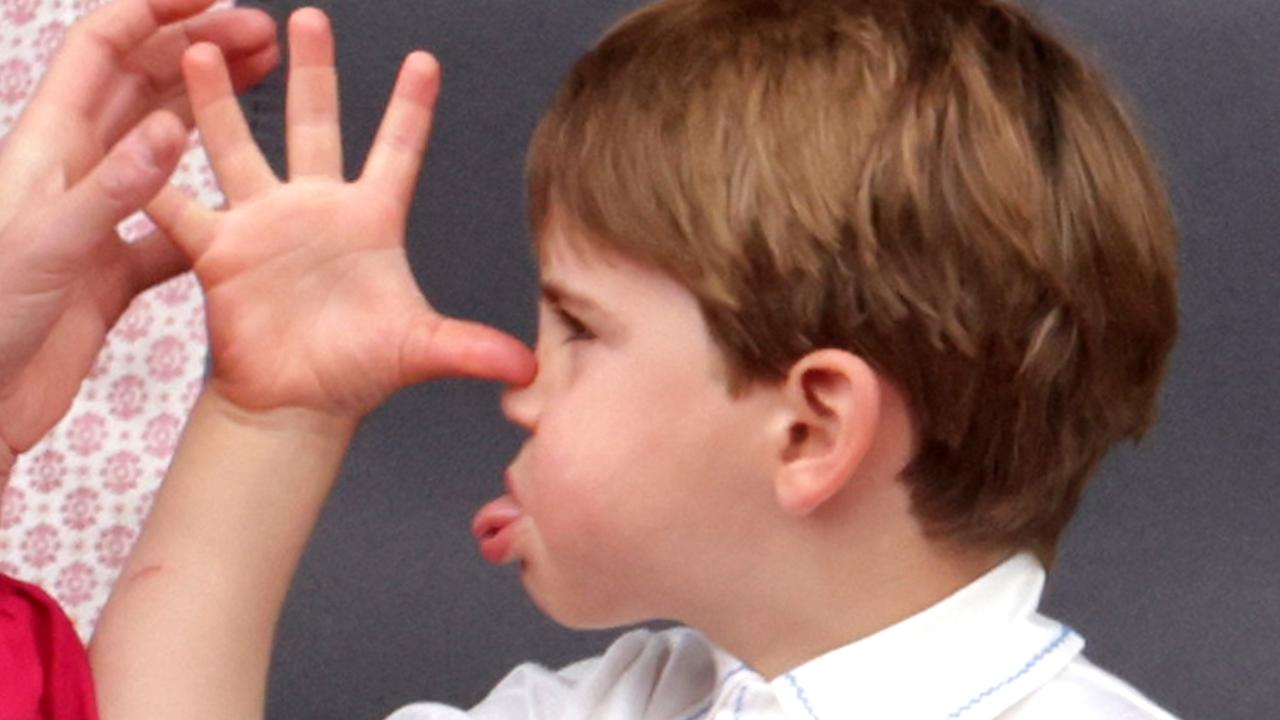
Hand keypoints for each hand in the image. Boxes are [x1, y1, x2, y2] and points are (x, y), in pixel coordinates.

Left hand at [0, 0, 278, 477]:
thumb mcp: (49, 246)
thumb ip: (114, 189)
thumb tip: (170, 130)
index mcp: (51, 146)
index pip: (104, 48)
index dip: (155, 10)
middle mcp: (76, 172)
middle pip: (143, 84)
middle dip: (201, 50)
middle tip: (263, 38)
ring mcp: (97, 219)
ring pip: (163, 145)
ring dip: (210, 111)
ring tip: (262, 87)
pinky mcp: (114, 268)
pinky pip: (173, 222)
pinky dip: (209, 206)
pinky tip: (244, 205)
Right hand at [146, 8, 534, 418]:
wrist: (297, 405)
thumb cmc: (359, 371)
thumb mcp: (420, 349)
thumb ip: (471, 349)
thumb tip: (529, 371)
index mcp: (371, 220)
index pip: (397, 151)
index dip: (410, 107)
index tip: (426, 60)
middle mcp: (316, 210)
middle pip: (315, 125)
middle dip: (314, 71)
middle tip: (308, 17)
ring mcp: (264, 225)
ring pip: (238, 148)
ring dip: (219, 102)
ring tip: (204, 48)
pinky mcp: (219, 251)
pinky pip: (180, 207)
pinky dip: (156, 179)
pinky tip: (136, 136)